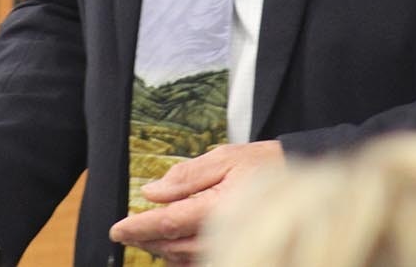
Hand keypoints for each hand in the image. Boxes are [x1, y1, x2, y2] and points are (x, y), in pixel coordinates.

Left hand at [108, 140, 283, 264]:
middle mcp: (221, 235)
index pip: (165, 223)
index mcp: (216, 209)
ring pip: (182, 259)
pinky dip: (181, 257)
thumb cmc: (263, 164)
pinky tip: (173, 246)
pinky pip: (199, 263)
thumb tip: (152, 192)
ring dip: (161, 249)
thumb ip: (186, 176)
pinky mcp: (234, 252)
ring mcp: (229, 248)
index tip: (116, 229)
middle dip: (145, 239)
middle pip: (170, 246)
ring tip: (146, 236)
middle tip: (126, 231)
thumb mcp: (223, 159)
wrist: (299, 178)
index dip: (137, 228)